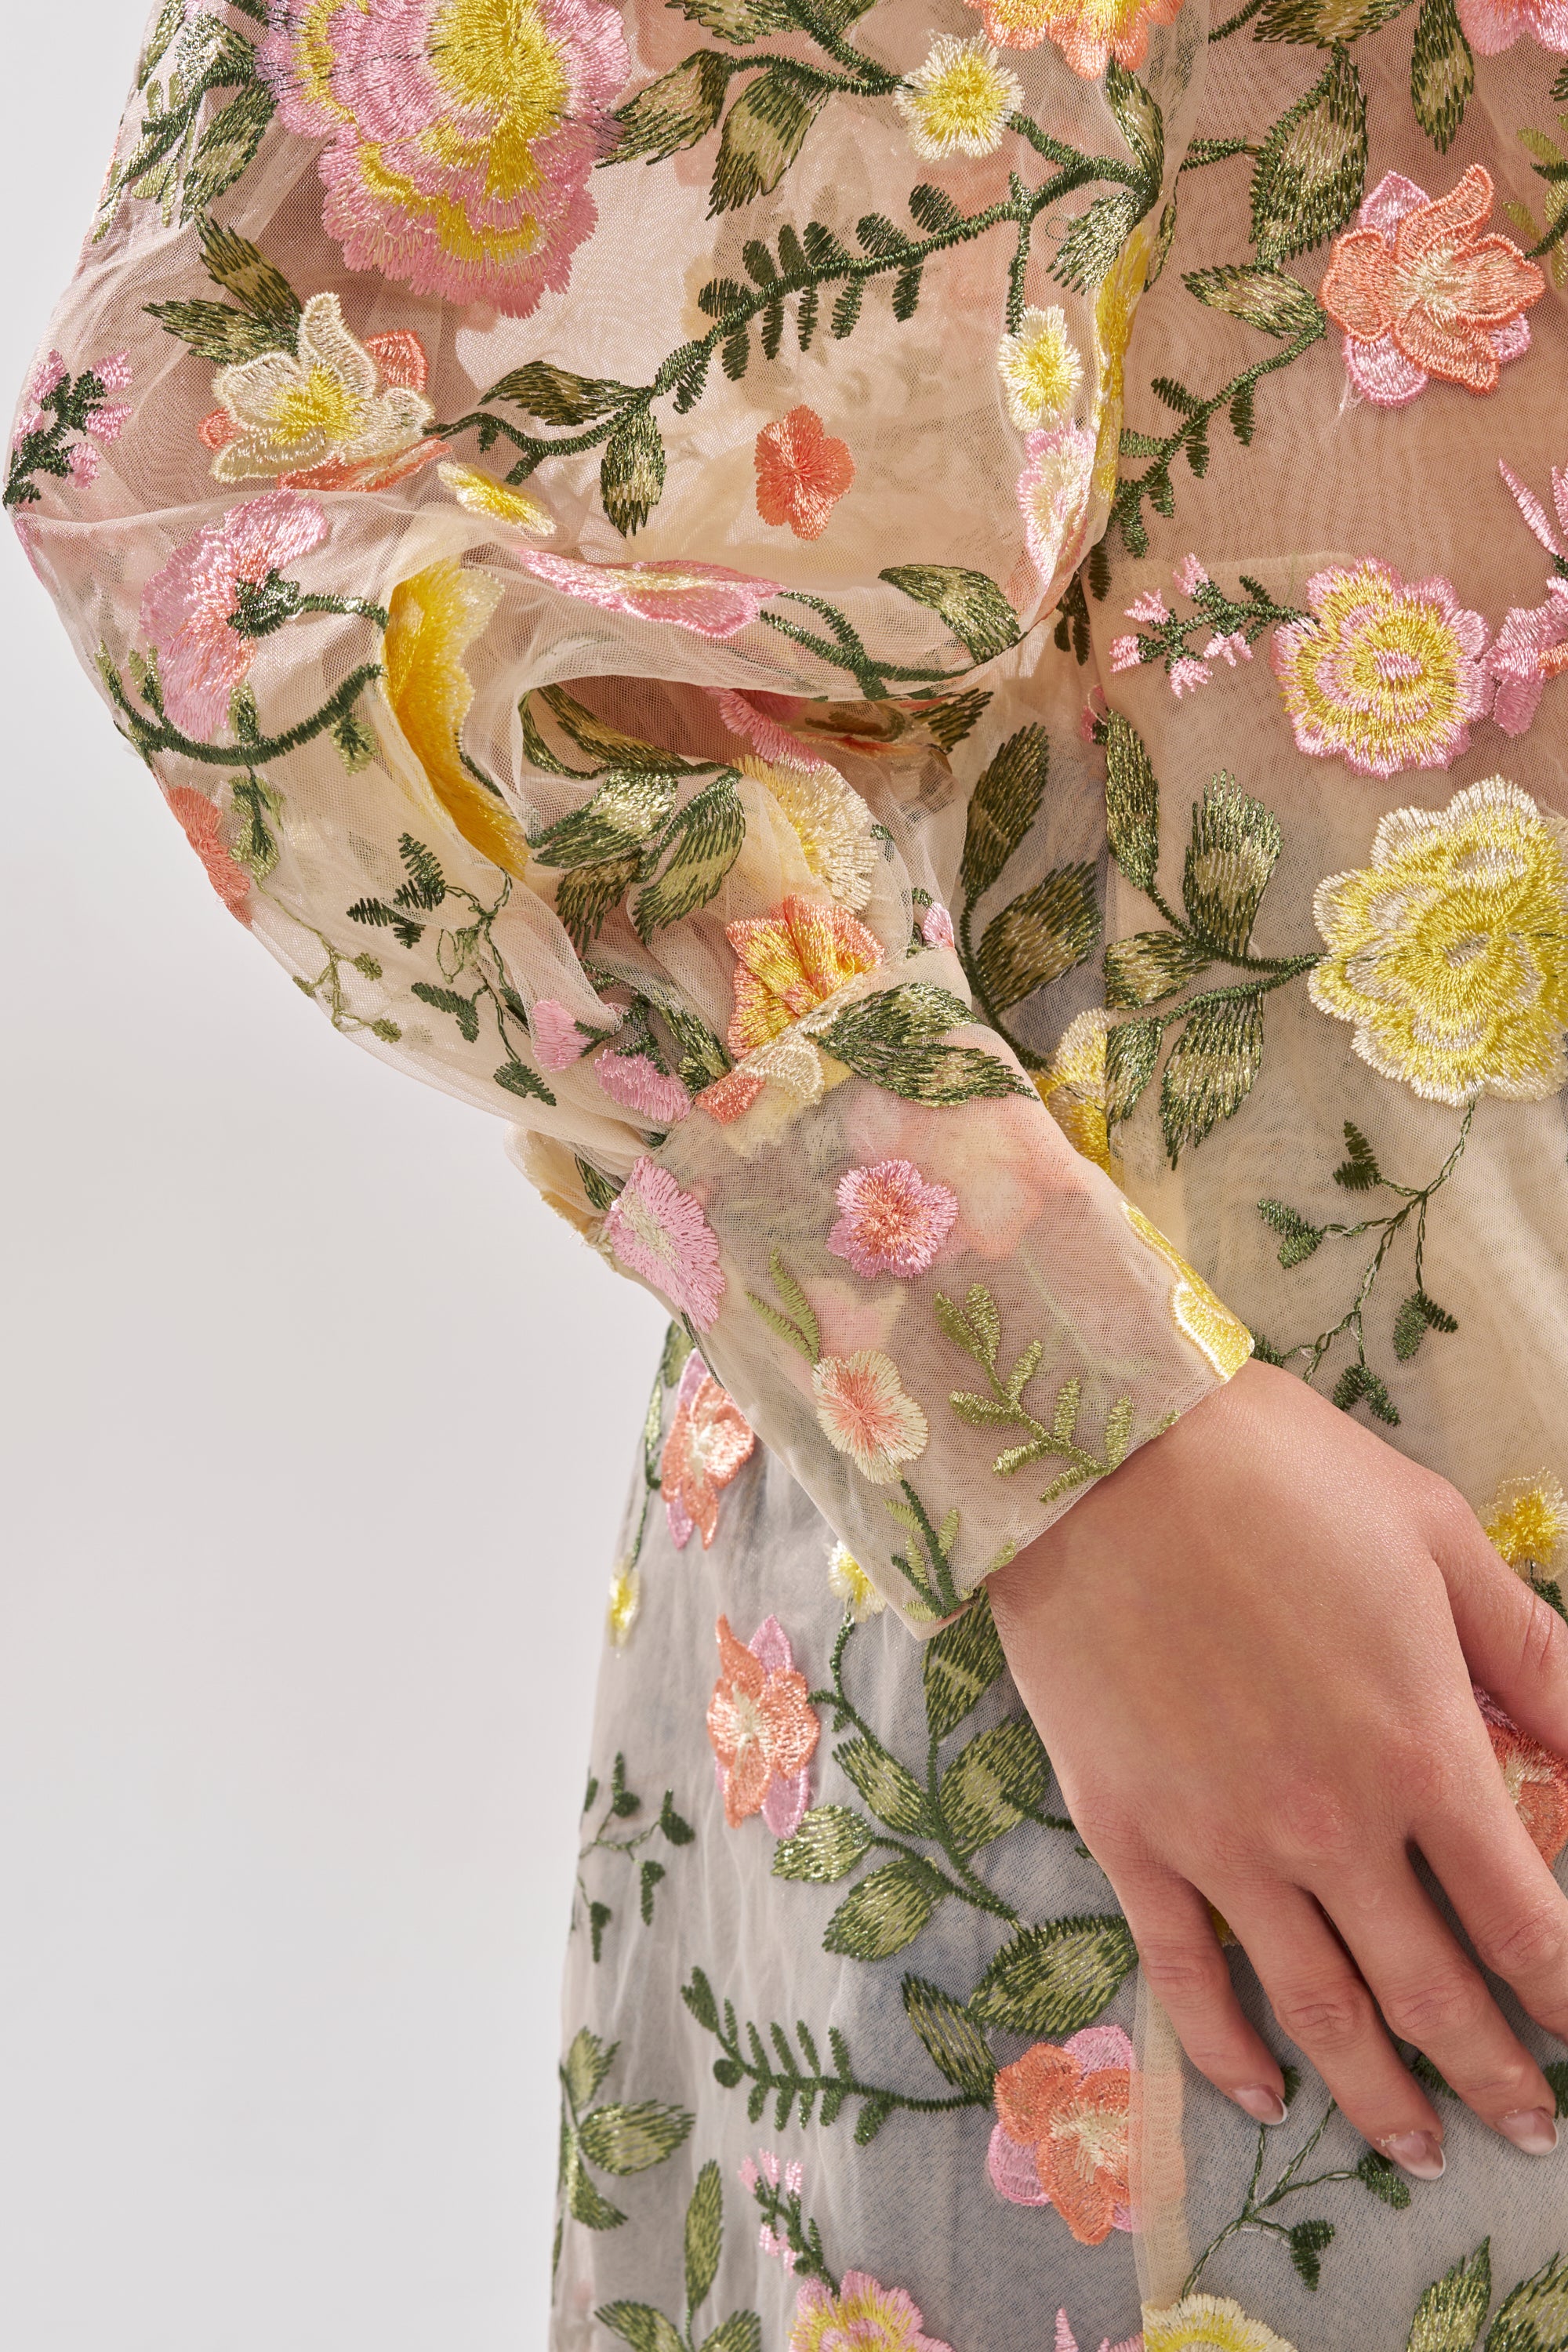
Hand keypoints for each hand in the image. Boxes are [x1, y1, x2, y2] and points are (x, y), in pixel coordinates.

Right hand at [987, 1357, 1567, 2176]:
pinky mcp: (1129, 1835)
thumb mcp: (1437, 1537)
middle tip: (1528, 2126)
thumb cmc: (1279, 1474)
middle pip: (1432, 1993)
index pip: (1524, 1919)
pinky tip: (1262, 2094)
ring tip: (1417, 2149)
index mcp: (1419, 1750)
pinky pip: (1184, 1976)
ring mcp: (1220, 1843)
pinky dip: (1226, 2052)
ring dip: (1378, 2097)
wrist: (1094, 1453)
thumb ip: (1533, 1653)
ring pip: (1318, 2011)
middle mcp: (1330, 1827)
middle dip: (1495, 2073)